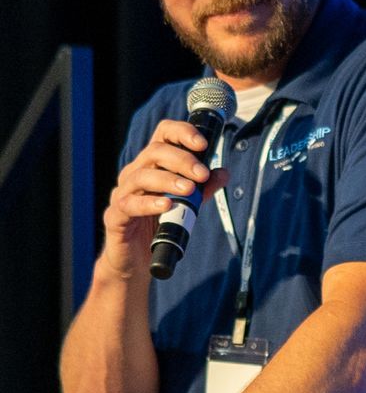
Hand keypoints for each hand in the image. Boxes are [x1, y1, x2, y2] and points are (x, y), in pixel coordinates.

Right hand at [99, 119, 227, 278]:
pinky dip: (149, 203)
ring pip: (141, 176)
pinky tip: (167, 205)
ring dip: (168, 180)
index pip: (163, 135)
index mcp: (152, 165)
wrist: (136, 259)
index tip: (203, 143)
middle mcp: (135, 174)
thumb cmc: (160, 223)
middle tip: (203, 174)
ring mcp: (122, 194)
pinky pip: (128, 205)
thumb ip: (204, 188)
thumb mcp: (188, 203)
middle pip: (154, 152)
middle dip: (183, 160)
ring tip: (189, 190)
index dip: (182, 132)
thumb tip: (223, 172)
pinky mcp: (115, 216)